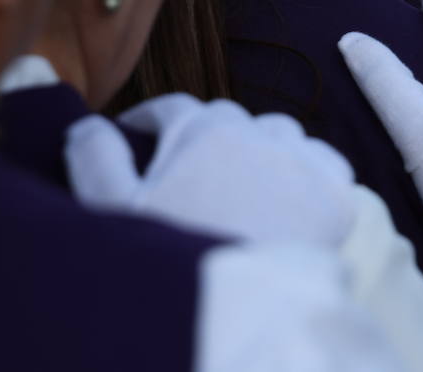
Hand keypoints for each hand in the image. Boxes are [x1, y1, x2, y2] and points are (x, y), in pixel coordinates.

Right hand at [65, 95, 356, 245]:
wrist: (239, 315)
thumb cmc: (170, 262)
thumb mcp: (114, 211)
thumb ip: (95, 158)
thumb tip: (85, 124)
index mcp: (204, 130)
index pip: (172, 106)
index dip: (149, 118)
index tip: (136, 132)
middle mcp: (260, 134)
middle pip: (228, 119)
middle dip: (205, 136)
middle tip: (188, 171)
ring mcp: (305, 163)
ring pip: (280, 135)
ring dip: (259, 150)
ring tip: (240, 184)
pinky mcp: (337, 197)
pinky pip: (325, 166)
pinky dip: (306, 174)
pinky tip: (288, 198)